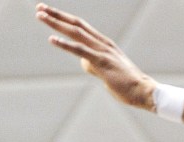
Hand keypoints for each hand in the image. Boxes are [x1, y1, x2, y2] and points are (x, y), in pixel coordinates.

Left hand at [35, 3, 155, 109]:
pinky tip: (51, 39)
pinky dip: (65, 44)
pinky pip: (80, 51)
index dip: (64, 19)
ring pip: (75, 32)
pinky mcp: (102, 63)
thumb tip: (82, 62)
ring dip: (56, 23)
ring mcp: (102, 51)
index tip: (48, 13)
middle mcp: (103, 43)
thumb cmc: (126, 85)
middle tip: (39, 7)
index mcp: (104, 44)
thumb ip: (93, 65)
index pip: (80, 26)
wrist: (144, 91)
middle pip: (75, 24)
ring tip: (40, 16)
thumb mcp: (106, 72)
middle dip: (56, 15)